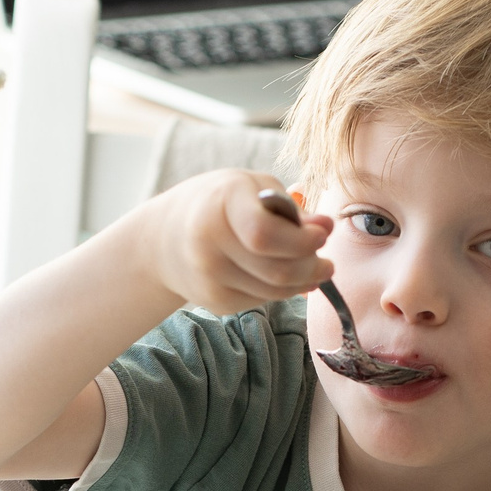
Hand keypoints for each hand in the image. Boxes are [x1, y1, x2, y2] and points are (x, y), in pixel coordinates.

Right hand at [126, 169, 331, 315]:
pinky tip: (277, 274)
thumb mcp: (251, 188)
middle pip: (277, 270)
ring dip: (301, 282)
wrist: (165, 238)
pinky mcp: (214, 301)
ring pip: (275, 291)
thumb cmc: (219, 204)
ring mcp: (209, 277)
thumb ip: (289, 208)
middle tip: (326, 262)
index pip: (265, 234)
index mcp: (221, 204)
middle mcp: (208, 243)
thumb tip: (326, 226)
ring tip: (309, 268)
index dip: (302, 241)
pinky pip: (262, 300)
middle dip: (313, 268)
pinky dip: (279, 290)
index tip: (322, 235)